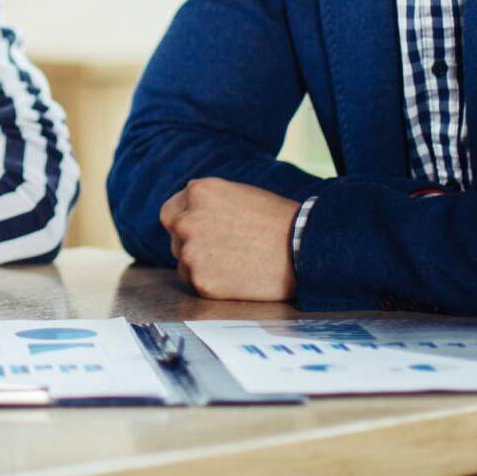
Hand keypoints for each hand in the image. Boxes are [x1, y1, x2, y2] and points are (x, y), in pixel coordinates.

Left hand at [159, 178, 297, 301]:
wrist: (304, 250)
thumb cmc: (278, 221)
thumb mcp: (236, 195)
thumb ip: (207, 204)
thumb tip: (189, 215)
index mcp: (197, 192)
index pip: (172, 211)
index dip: (185, 223)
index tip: (201, 232)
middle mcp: (187, 219)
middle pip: (175, 236)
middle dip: (192, 242)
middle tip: (220, 250)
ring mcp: (191, 251)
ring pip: (184, 261)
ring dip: (202, 264)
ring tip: (236, 262)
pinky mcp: (201, 280)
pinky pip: (197, 282)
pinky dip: (212, 283)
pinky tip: (237, 276)